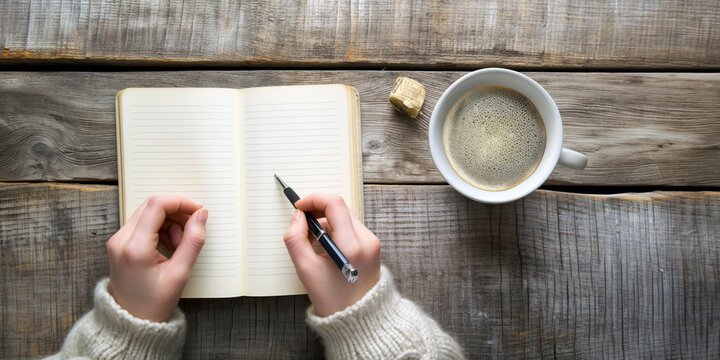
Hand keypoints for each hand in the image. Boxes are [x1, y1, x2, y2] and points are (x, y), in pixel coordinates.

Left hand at [107, 195, 207, 321]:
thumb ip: (193, 241)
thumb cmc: (154, 304)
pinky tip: (169, 246)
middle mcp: (120, 241)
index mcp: (135, 248)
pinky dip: (160, 228)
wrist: (131, 322)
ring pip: (148, 213)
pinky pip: (143, 223)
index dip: (181, 203)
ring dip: (169, 222)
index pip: (157, 206)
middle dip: (176, 213)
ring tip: (179, 245)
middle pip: (152, 206)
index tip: (197, 211)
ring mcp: (117, 241)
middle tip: (191, 231)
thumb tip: (201, 216)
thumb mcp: (180, 274)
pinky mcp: (119, 243)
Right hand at [283, 194, 380, 316]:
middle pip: (340, 208)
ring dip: (326, 222)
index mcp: (352, 246)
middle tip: (302, 223)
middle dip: (318, 210)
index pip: (334, 204)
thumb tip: (298, 217)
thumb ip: (295, 239)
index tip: (299, 208)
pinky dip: (336, 231)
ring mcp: (372, 243)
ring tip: (312, 243)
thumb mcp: (306, 270)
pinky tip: (325, 248)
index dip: (313, 200)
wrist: (359, 320)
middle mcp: (367, 240)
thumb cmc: (333, 300)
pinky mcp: (373, 247)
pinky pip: (351, 228)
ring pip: (345, 217)